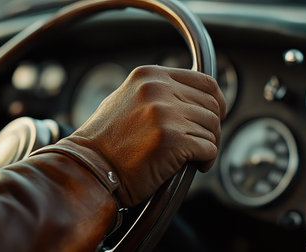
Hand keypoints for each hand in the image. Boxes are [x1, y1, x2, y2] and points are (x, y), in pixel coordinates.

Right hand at [35, 65, 225, 206]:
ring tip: (195, 157)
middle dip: (212, 127)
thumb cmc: (104, 141)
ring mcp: (166, 114)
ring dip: (208, 145)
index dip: (215, 101)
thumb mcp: (126, 99)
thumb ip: (155, 92)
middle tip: (204, 143)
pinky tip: (195, 165)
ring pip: (211, 128)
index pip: (204, 81)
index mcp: (150, 76)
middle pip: (211, 106)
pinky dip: (206, 159)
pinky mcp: (172, 140)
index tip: (216, 115)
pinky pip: (208, 148)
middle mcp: (159, 90)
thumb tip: (186, 96)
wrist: (89, 167)